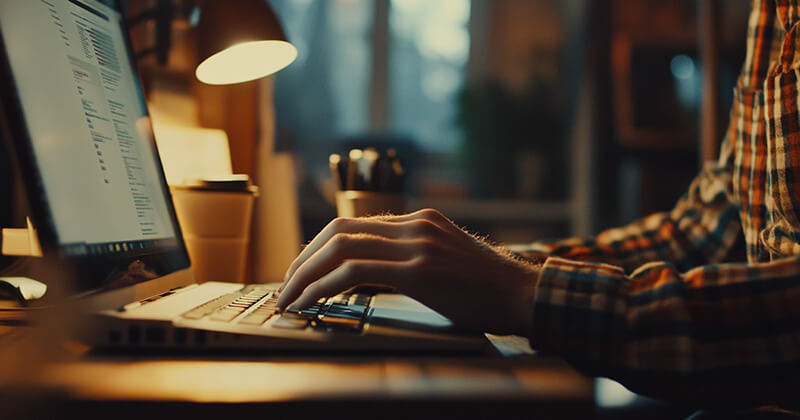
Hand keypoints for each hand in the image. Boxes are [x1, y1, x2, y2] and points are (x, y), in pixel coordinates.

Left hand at [278, 209, 539, 334]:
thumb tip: (375, 271)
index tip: (303, 269)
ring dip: (306, 274)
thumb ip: (413, 255)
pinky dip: (324, 287)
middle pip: (339, 231)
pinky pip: (355, 272)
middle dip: (304, 259)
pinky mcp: (418, 270)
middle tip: (287, 285)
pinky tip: (311, 302)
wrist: (522, 295)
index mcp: (419, 220)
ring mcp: (416, 244)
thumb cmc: (486, 287)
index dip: (318, 247)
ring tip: (291, 298)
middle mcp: (414, 225)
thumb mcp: (446, 259)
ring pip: (340, 249)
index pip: (352, 224)